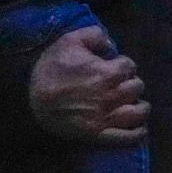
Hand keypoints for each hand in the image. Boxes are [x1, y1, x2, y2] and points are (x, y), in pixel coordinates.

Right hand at [29, 26, 148, 144]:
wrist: (30, 99)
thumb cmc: (51, 69)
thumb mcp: (69, 41)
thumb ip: (95, 35)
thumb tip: (110, 44)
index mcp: (108, 73)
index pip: (130, 65)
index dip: (122, 64)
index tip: (114, 67)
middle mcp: (113, 95)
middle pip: (137, 87)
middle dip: (130, 82)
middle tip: (121, 84)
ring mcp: (107, 117)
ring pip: (138, 112)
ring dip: (140, 106)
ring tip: (135, 104)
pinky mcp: (100, 134)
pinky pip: (126, 137)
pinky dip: (137, 133)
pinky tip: (141, 129)